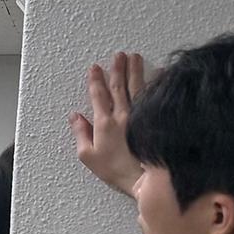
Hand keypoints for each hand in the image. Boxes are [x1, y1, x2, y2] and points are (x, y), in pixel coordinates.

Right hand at [70, 52, 148, 195]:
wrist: (144, 178)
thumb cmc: (116, 170)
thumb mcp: (88, 156)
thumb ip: (80, 133)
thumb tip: (75, 117)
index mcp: (104, 123)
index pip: (98, 95)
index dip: (95, 80)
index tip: (95, 68)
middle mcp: (122, 115)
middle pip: (119, 86)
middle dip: (117, 69)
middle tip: (118, 55)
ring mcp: (140, 116)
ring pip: (137, 86)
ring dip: (135, 70)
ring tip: (134, 57)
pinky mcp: (153, 119)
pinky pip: (154, 96)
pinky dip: (156, 82)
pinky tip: (158, 73)